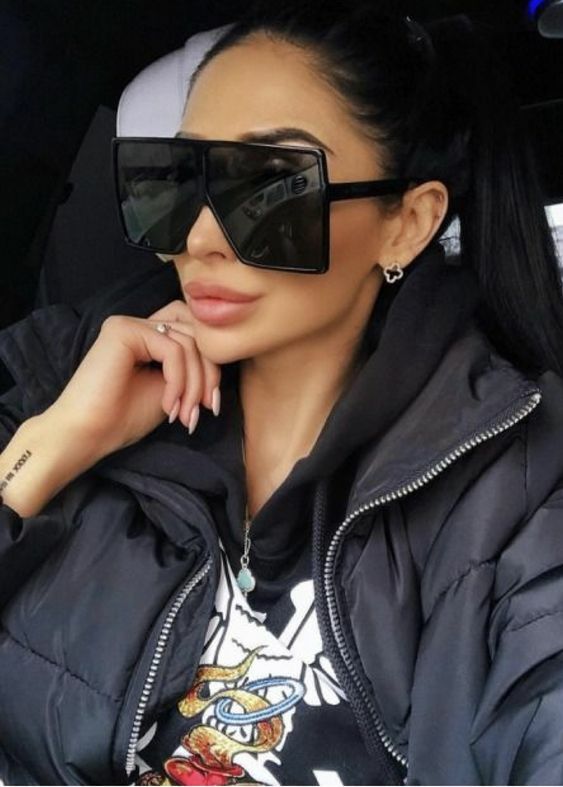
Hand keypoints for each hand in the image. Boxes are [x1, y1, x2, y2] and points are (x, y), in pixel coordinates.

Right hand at [45, 299, 221, 457]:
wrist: (87, 435)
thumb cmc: (122, 418)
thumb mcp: (171, 390)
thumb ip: (191, 370)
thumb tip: (222, 361)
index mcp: (148, 336)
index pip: (195, 333)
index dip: (210, 366)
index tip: (211, 405)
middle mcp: (138, 324)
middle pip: (196, 335)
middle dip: (208, 376)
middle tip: (203, 411)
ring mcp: (129, 324)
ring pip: (188, 344)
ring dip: (194, 385)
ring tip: (184, 414)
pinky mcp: (123, 329)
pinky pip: (172, 349)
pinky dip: (179, 381)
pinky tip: (168, 405)